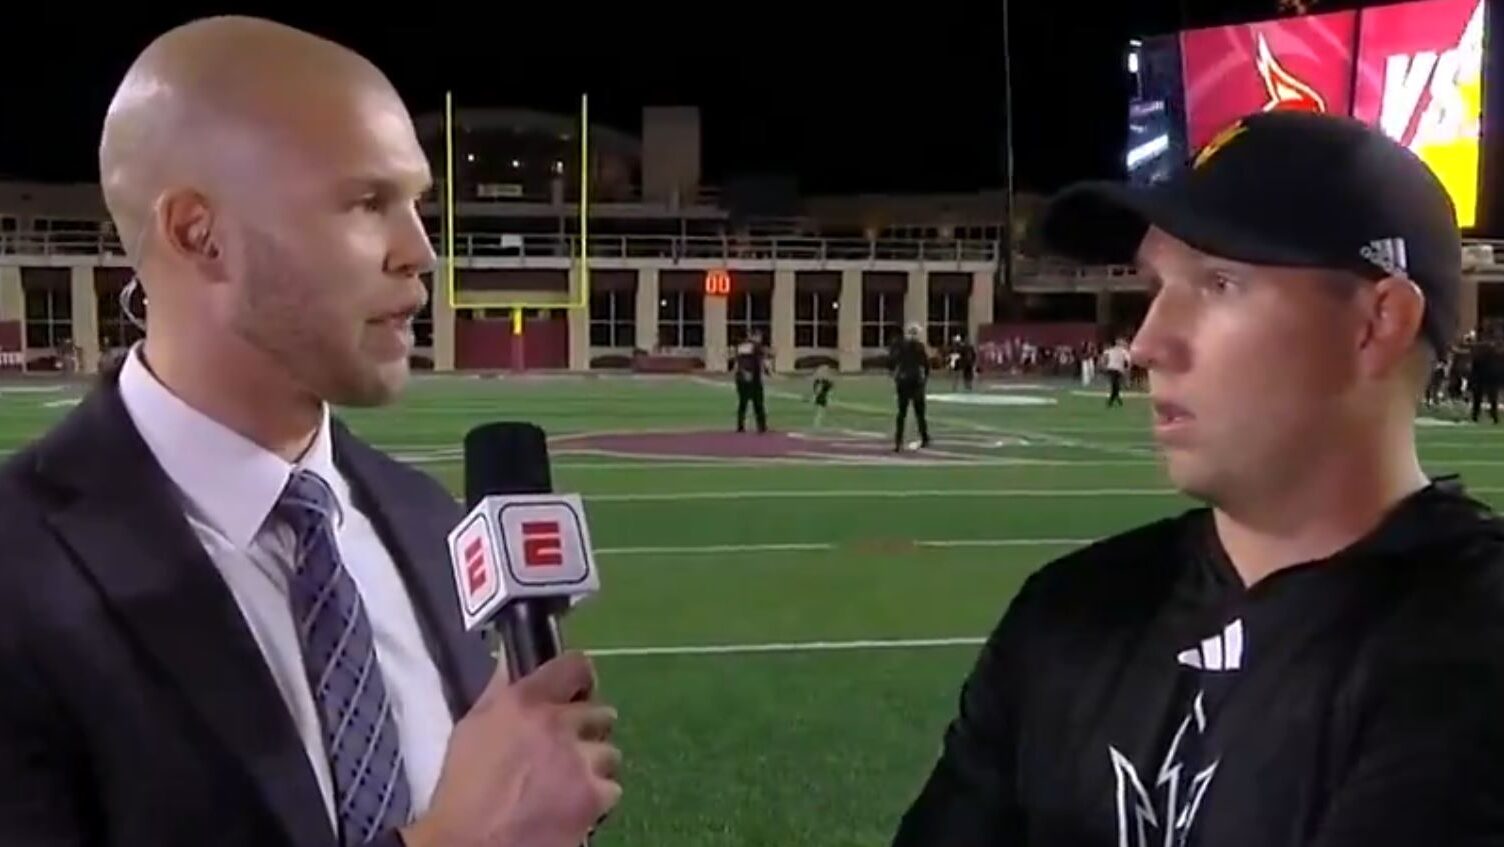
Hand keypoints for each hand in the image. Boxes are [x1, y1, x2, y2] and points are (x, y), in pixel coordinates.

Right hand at [401, 652, 619, 846]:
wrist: (471, 842)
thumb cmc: (464, 787)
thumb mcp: (472, 728)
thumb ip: (499, 691)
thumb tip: (510, 659)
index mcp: (525, 701)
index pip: (575, 665)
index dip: (580, 678)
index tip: (577, 691)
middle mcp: (558, 723)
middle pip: (601, 711)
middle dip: (588, 729)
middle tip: (569, 748)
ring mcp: (580, 760)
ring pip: (610, 753)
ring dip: (595, 765)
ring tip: (570, 782)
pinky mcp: (594, 795)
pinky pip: (612, 788)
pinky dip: (597, 798)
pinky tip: (573, 806)